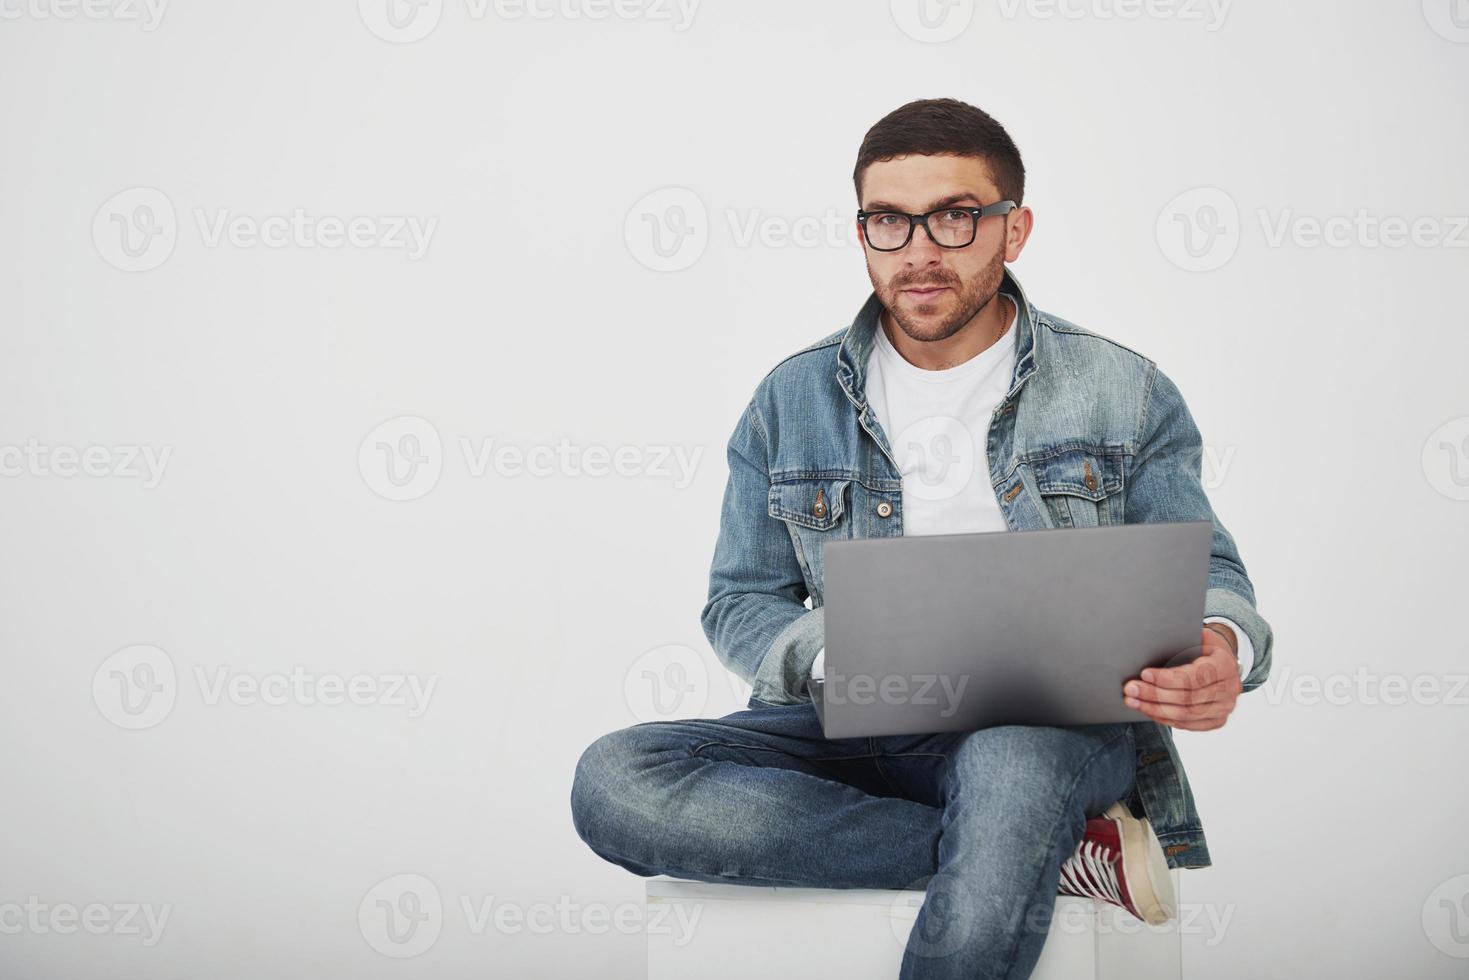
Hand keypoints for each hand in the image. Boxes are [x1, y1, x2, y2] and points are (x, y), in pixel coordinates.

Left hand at [1122, 627, 1240, 730]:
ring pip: (1184, 714)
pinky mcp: (1216, 721)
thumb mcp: (1202, 638)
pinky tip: (1147, 710)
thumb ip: (1191, 637)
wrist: (1224, 666)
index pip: (1193, 677)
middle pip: (1187, 699)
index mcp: (1225, 666)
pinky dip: (1164, 718)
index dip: (1167, 678)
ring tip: (1132, 701)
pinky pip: (1186, 724)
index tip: (1145, 674)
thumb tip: (1174, 633)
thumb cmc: (1207, 650)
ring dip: (1154, 709)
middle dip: (1154, 694)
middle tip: (1131, 688)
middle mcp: (1228, 690)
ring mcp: (1223, 709)